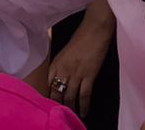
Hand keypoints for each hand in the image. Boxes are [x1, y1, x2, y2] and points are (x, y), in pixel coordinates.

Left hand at [44, 0, 115, 118]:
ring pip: (69, 97)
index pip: (48, 85)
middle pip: (57, 94)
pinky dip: (84, 106)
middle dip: (58, 105)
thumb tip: (60, 79)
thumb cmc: (82, 36)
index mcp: (56, 63)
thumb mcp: (65, 51)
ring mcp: (76, 73)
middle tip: (60, 113)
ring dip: (70, 108)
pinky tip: (84, 112)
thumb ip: (61, 66)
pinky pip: (84, 95)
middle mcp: (63, 70)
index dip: (49, 96)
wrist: (96, 28)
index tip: (50, 104)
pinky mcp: (89, 75)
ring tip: (72, 115)